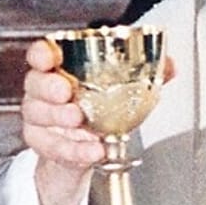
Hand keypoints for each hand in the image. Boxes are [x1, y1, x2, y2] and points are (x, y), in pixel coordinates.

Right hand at [23, 36, 175, 204]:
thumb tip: (171, 66)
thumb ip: (148, 74)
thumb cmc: (102, 111)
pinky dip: (73, 150)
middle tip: (66, 91)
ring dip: (58, 117)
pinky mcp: (44, 145)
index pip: (41, 54)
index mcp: (61, 69)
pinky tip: (91, 150)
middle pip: (34, 83)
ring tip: (80, 121)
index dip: (42, 53)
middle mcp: (45, 91)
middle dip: (48, 86)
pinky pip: (52, 147)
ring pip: (37, 115)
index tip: (50, 57)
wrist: (91, 150)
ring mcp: (41, 119)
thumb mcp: (126, 91)